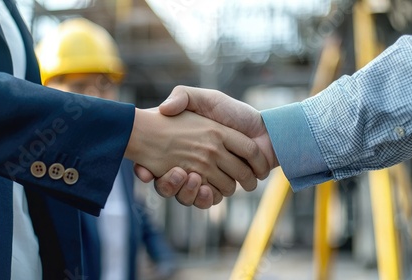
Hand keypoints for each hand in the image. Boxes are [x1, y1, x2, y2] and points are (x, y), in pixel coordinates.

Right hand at [125, 107, 267, 206]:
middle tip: (176, 173)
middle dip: (169, 184)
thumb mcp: (204, 98)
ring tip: (191, 178)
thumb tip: (162, 109)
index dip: (147, 168)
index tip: (145, 169)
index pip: (157, 162)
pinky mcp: (221, 187)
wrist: (266, 131)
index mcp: (186, 146)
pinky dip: (204, 198)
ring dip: (187, 191)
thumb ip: (182, 96)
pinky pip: (206, 199)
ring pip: (188, 194)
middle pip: (172, 182)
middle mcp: (195, 163)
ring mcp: (209, 176)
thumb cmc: (235, 112)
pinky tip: (205, 188)